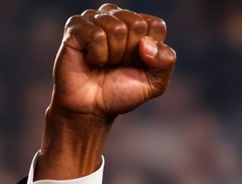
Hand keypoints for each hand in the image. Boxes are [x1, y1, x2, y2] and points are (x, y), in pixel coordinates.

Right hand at [52, 6, 174, 120]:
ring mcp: (95, 18)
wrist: (93, 108)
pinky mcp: (76, 26)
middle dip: (130, 54)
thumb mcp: (154, 84)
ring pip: (116, 28)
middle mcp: (117, 16)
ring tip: (105, 64)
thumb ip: (165, 62)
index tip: (136, 65)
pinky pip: (96, 35)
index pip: (156, 26)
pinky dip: (97, 55)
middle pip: (137, 24)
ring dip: (113, 56)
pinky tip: (91, 60)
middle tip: (118, 65)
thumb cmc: (121, 92)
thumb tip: (146, 43)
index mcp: (138, 26)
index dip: (149, 53)